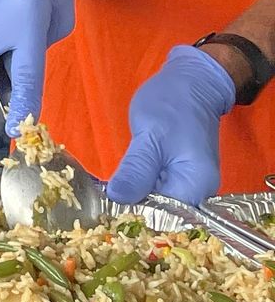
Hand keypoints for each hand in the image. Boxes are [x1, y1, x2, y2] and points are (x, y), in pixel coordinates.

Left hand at [106, 45, 237, 207]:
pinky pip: (157, 191)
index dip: (136, 213)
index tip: (109, 203)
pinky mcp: (178, 176)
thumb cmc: (171, 105)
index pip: (164, 218)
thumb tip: (119, 199)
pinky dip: (140, 186)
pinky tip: (124, 179)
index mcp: (195, 186)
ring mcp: (188, 185)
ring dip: (134, 196)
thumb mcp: (149, 136)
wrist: (190, 83)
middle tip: (104, 193)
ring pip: (156, 204)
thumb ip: (137, 170)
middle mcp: (197, 193)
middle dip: (133, 206)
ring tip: (110, 187)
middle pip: (161, 214)